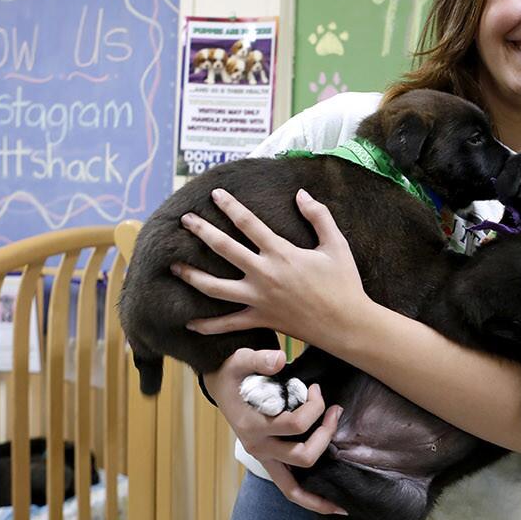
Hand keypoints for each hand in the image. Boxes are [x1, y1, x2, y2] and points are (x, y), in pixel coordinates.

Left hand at [172, 188, 368, 347]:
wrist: (346, 324)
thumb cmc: (344, 283)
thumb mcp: (336, 244)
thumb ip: (318, 215)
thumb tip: (301, 193)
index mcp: (281, 252)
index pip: (248, 223)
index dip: (230, 206)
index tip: (215, 194)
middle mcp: (264, 274)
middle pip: (224, 249)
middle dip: (201, 231)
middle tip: (185, 220)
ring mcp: (259, 299)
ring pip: (216, 288)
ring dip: (192, 275)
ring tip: (174, 266)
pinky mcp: (260, 319)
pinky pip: (228, 324)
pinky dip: (208, 326)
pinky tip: (191, 323)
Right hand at [203, 347, 347, 514]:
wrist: (221, 385)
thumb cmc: (235, 373)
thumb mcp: (241, 359)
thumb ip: (259, 359)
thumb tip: (280, 360)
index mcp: (253, 426)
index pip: (295, 424)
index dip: (315, 407)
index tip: (316, 389)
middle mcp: (258, 448)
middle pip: (303, 455)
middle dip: (326, 434)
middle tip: (334, 411)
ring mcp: (263, 459)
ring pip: (296, 486)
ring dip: (322, 473)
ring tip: (341, 451)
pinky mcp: (269, 463)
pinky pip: (290, 491)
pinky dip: (311, 502)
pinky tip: (335, 507)